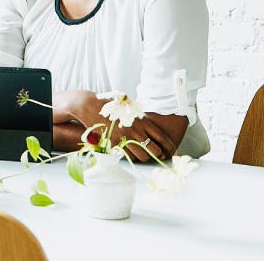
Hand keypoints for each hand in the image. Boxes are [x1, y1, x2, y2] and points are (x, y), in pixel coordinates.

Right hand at [59, 90, 174, 161]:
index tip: (172, 152)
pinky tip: (131, 153)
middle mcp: (136, 130)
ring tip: (144, 155)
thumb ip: (141, 118)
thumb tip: (152, 128)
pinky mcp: (115, 143)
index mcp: (142, 120)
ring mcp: (126, 138)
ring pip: (143, 156)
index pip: (162, 137)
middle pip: (155, 150)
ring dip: (145, 158)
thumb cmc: (111, 106)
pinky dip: (132, 157)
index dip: (170, 147)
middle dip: (158, 155)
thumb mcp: (130, 108)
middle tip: (158, 156)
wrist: (91, 106)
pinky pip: (129, 156)